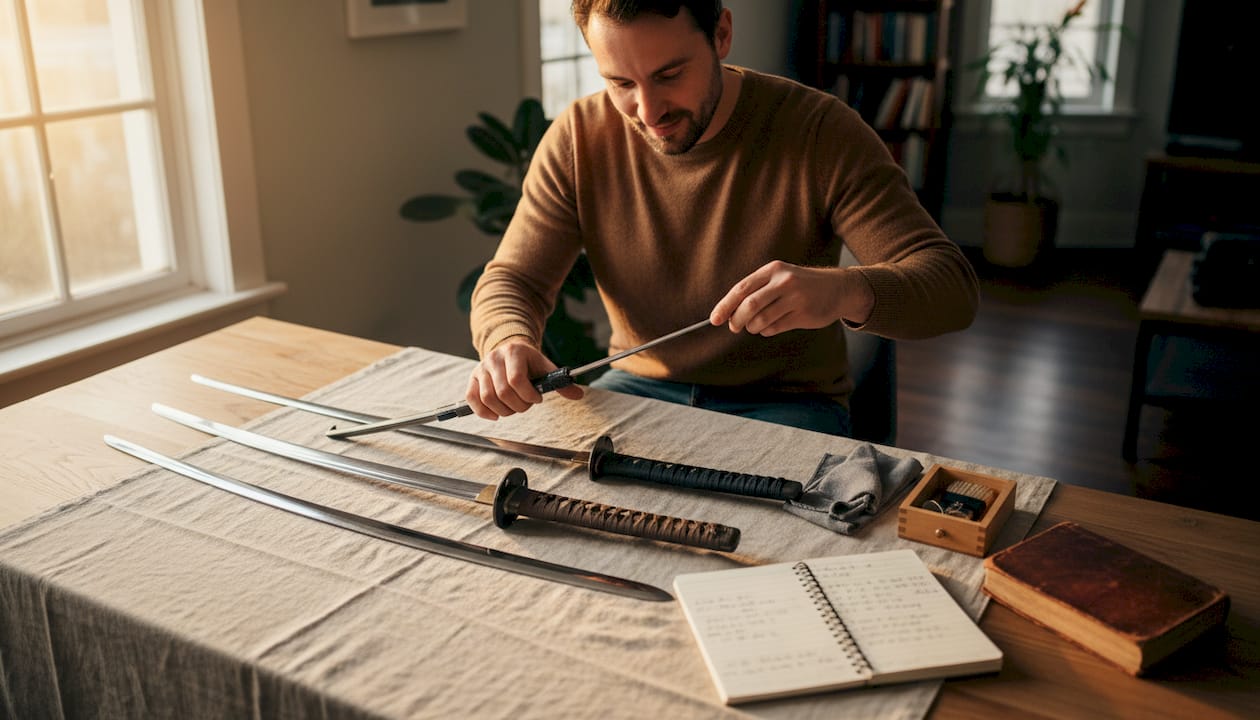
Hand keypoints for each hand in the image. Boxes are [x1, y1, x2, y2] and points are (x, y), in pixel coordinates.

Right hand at [465, 339, 584, 419]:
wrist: (510, 349)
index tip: (537, 399)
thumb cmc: (529, 362)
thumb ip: (560, 382)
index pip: (516, 379)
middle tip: (526, 405)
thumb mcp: (545, 367)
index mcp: (514, 352)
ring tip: (514, 408)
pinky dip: (483, 412)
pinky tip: (496, 415)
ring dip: (504, 411)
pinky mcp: (472, 379)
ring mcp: (481, 369)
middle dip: (518, 406)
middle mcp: (494, 359)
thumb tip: (578, 395)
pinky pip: (471, 399)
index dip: (528, 395)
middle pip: (502, 392)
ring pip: (487, 398)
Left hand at [710, 260, 872, 334]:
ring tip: (757, 325)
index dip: (725, 305)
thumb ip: (756, 291)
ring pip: (762, 320)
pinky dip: (767, 331)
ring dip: (753, 327)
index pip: (742, 289)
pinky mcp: (804, 314)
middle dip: (737, 320)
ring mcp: (796, 298)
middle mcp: (784, 281)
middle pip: (750, 305)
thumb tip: (728, 312)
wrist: (838, 288)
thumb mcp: (779, 278)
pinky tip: (773, 325)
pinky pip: (775, 328)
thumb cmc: (800, 285)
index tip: (714, 319)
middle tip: (734, 327)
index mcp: (773, 270)